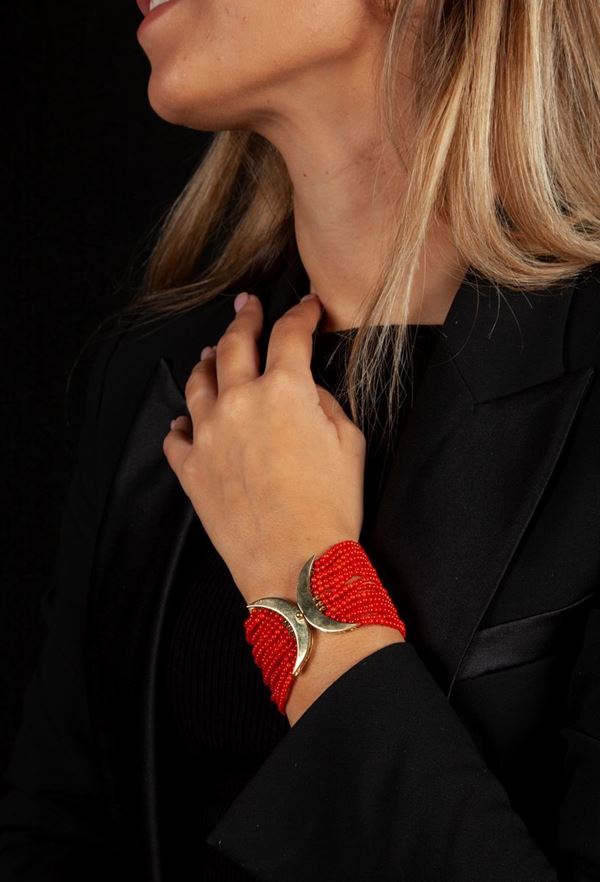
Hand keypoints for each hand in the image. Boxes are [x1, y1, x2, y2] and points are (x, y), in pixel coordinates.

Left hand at [162, 291, 366, 604]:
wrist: (296, 562)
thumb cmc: (330, 507)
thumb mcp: (349, 442)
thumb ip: (324, 402)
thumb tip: (305, 390)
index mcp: (284, 390)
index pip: (290, 335)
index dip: (301, 314)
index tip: (306, 308)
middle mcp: (239, 402)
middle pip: (233, 343)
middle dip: (244, 318)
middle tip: (247, 306)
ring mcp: (208, 434)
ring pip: (198, 381)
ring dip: (207, 361)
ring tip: (209, 353)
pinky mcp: (191, 468)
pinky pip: (177, 434)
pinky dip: (183, 422)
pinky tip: (186, 420)